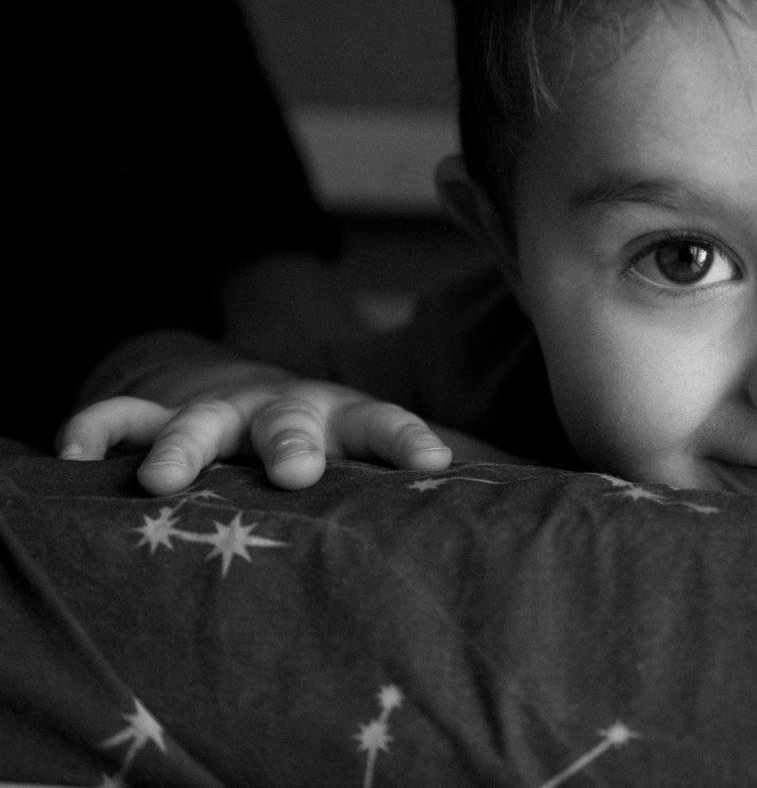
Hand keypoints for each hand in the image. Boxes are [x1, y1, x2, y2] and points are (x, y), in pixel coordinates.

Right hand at [57, 379, 453, 494]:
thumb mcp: (383, 443)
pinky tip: (72, 453)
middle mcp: (285, 410)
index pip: (388, 426)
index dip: (409, 440)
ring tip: (164, 479)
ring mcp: (219, 408)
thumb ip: (462, 465)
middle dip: (292, 442)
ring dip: (184, 446)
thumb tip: (565, 491)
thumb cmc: (330, 433)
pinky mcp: (157, 409)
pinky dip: (98, 429)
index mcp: (348, 421)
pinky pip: (119, 416)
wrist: (241, 383)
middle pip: (293, 422)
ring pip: (199, 422)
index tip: (434, 464)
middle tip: (295, 470)